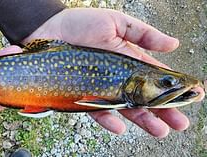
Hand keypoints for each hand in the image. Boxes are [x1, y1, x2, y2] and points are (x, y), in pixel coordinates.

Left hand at [23, 8, 204, 137]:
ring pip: (125, 108)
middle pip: (144, 97)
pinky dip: (108, 118)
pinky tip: (121, 126)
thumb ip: (143, 34)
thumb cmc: (80, 23)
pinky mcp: (81, 94)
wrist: (48, 28)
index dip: (172, 88)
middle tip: (180, 122)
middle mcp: (117, 77)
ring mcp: (100, 87)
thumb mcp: (116, 22)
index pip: (155, 78)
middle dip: (163, 110)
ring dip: (142, 120)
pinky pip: (96, 109)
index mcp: (128, 61)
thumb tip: (174, 44)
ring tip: (160, 130)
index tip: (193, 96)